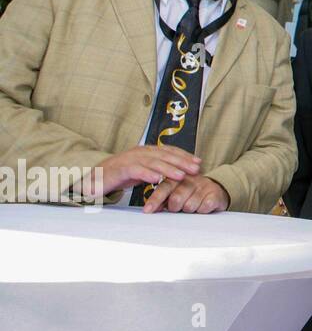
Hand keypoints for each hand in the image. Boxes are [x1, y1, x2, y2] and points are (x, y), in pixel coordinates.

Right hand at [87, 144, 201, 198]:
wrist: (93, 179)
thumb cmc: (120, 176)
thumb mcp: (142, 171)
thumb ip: (157, 169)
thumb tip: (179, 172)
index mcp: (145, 151)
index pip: (169, 151)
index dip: (184, 156)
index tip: (199, 162)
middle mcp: (139, 152)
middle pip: (164, 155)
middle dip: (182, 162)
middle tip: (196, 168)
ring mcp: (128, 160)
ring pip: (152, 163)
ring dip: (168, 169)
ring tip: (181, 175)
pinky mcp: (118, 170)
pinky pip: (135, 171)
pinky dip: (146, 174)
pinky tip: (156, 180)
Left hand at [142, 174, 229, 213]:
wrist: (216, 189)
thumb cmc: (192, 192)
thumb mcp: (176, 192)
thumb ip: (163, 198)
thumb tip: (150, 208)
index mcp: (178, 177)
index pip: (164, 187)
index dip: (155, 199)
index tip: (148, 210)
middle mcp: (191, 179)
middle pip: (176, 199)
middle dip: (174, 207)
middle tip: (177, 207)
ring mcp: (204, 185)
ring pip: (189, 206)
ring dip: (189, 210)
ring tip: (191, 206)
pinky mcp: (215, 193)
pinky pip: (204, 207)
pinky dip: (201, 210)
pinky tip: (202, 206)